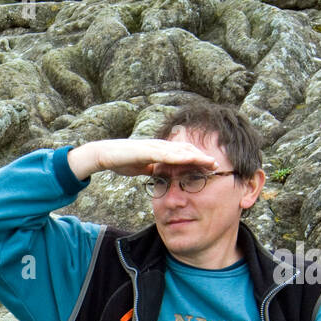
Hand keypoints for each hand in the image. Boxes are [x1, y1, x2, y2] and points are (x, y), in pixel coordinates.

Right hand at [72, 139, 218, 179]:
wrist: (103, 154)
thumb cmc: (120, 160)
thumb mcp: (141, 167)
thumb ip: (152, 169)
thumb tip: (160, 175)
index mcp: (160, 151)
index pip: (183, 154)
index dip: (197, 159)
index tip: (210, 166)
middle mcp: (160, 146)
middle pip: (186, 150)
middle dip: (202, 156)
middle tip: (217, 164)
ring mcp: (154, 146)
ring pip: (180, 150)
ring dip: (196, 156)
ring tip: (210, 162)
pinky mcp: (147, 150)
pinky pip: (166, 154)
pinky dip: (179, 157)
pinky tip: (189, 160)